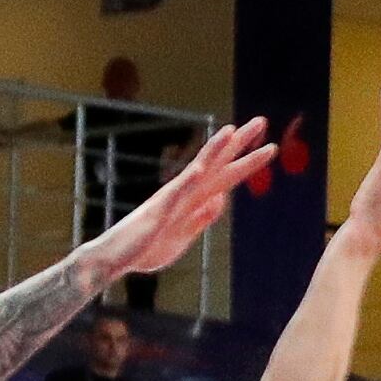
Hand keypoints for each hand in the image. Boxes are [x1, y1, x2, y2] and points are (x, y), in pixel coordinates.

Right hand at [73, 122, 278, 279]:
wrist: (112, 259)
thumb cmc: (145, 248)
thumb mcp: (183, 237)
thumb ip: (202, 218)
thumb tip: (221, 199)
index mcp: (191, 201)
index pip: (224, 176)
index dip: (246, 160)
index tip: (268, 145)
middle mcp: (183, 194)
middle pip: (216, 164)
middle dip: (239, 144)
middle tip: (262, 121)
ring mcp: (170, 201)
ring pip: (197, 171)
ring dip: (214, 151)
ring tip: (232, 131)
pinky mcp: (156, 214)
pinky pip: (174, 197)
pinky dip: (188, 182)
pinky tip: (200, 169)